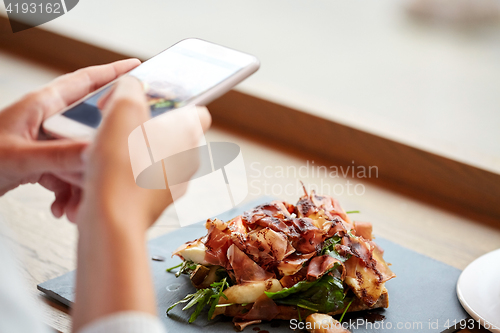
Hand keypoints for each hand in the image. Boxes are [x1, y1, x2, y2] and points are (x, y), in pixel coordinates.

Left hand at [0, 59, 140, 219]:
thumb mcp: (18, 156)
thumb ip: (59, 155)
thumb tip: (97, 152)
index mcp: (42, 106)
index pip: (85, 82)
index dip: (113, 73)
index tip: (137, 68)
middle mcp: (46, 122)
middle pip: (90, 128)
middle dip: (103, 152)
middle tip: (117, 163)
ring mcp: (45, 144)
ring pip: (82, 158)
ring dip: (84, 183)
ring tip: (79, 203)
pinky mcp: (41, 164)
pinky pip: (68, 176)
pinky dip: (69, 194)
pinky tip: (63, 208)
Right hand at [77, 75, 210, 231]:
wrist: (113, 218)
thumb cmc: (122, 164)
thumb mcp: (122, 108)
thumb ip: (131, 87)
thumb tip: (131, 86)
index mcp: (188, 132)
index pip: (197, 110)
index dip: (174, 103)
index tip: (150, 103)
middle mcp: (189, 158)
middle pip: (172, 133)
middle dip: (146, 126)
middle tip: (120, 123)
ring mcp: (176, 183)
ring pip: (158, 157)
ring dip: (136, 150)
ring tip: (109, 149)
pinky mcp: (159, 202)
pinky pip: (146, 179)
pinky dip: (130, 173)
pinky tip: (108, 172)